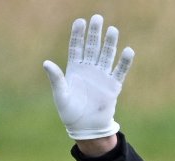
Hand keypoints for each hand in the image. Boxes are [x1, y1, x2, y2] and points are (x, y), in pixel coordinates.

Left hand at [43, 14, 134, 140]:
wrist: (86, 128)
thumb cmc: (70, 113)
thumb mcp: (60, 95)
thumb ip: (56, 78)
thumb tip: (46, 63)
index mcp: (75, 69)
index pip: (77, 47)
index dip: (78, 35)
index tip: (80, 21)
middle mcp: (89, 69)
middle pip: (93, 47)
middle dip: (95, 33)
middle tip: (97, 18)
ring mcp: (102, 76)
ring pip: (106, 55)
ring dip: (109, 43)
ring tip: (112, 30)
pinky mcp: (113, 86)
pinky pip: (119, 71)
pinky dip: (124, 62)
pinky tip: (128, 51)